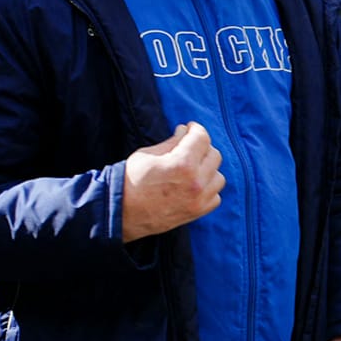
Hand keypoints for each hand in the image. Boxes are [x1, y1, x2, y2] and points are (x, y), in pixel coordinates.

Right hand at [122, 123, 222, 241]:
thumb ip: (172, 143)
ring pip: (218, 176)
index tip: (190, 129)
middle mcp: (196, 182)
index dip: (196, 129)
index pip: (202, 138)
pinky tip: (194, 185)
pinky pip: (216, 196)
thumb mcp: (148, 154)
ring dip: (207, 169)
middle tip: (189, 147)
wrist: (121, 211)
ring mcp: (199, 199)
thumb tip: (185, 131)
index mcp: (182, 164)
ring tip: (191, 168)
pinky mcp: (198, 212)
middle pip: (214, 155)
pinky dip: (208, 189)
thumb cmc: (131, 180)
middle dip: (201, 148)